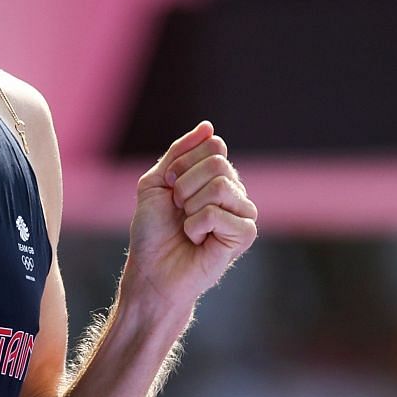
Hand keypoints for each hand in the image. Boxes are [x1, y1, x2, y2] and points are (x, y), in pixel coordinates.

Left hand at [123, 121, 258, 323]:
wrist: (151, 269)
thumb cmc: (153, 230)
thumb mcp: (157, 181)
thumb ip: (180, 151)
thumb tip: (208, 126)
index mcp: (216, 176)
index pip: (213, 145)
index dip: (182, 163)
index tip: (169, 185)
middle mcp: (234, 191)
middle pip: (218, 162)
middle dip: (185, 185)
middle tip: (178, 209)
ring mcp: (243, 213)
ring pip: (222, 185)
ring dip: (191, 205)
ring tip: (187, 225)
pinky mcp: (245, 235)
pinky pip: (219, 213)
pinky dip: (197, 226)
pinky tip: (197, 240)